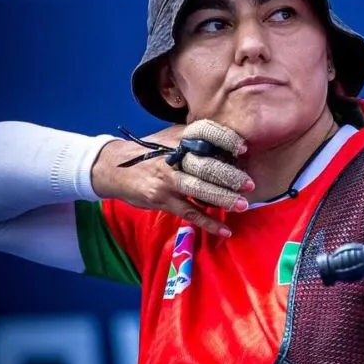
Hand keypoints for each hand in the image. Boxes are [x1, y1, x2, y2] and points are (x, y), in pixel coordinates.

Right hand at [92, 120, 254, 236]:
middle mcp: (173, 157)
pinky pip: (189, 213)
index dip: (226, 139)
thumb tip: (228, 144)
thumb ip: (195, 137)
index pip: (206, 133)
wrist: (113, 168)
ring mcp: (167, 180)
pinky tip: (225, 230)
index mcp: (179, 138)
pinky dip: (208, 223)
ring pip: (199, 190)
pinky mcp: (161, 200)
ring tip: (242, 205)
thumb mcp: (170, 137)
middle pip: (206, 165)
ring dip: (223, 199)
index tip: (242, 149)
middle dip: (230, 176)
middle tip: (250, 184)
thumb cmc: (150, 151)